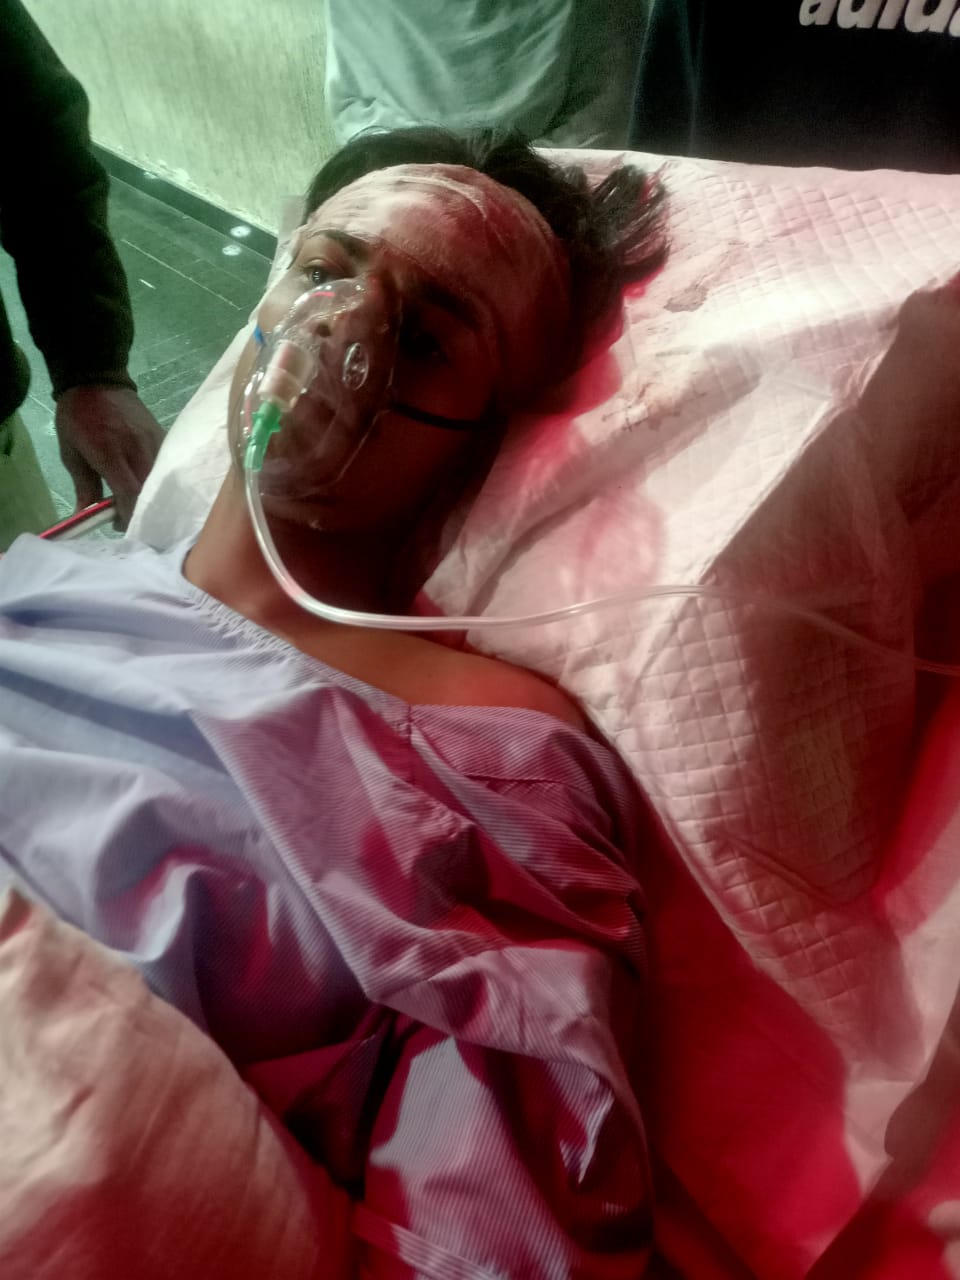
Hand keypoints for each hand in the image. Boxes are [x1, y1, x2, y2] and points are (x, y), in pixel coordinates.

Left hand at [55, 385, 165, 527]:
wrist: (97, 380)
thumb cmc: (77, 417)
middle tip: (128, 518)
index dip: (129, 515)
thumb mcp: (71, 453)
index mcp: (110, 453)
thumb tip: (85, 516)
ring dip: (151, 498)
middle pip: (150, 492)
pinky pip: (165, 468)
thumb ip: (83, 485)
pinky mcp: (163, 437)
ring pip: (161, 482)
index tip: (119, 525)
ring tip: (138, 504)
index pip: (130, 493)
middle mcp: (137, 449)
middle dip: (141, 512)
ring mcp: (154, 442)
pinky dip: (158, 482)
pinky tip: (148, 487)